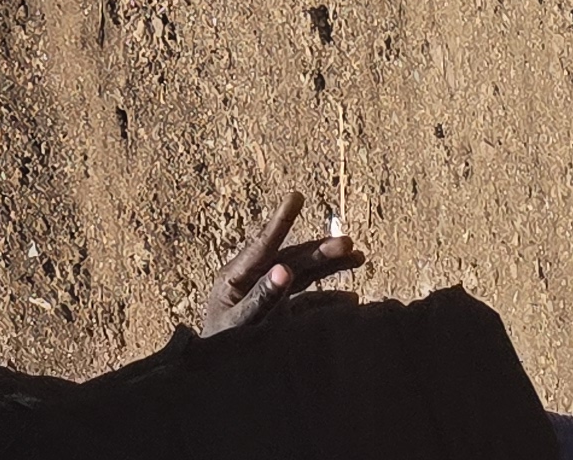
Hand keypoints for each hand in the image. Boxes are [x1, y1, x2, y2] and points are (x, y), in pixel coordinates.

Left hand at [197, 193, 366, 335]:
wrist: (214, 376)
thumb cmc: (220, 346)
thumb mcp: (238, 322)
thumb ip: (261, 298)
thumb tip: (285, 269)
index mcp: (238, 276)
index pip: (264, 244)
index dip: (282, 220)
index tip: (297, 196)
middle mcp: (256, 280)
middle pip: (292, 258)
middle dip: (321, 250)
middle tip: (349, 243)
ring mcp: (270, 297)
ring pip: (304, 275)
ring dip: (329, 266)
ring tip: (358, 257)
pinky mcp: (280, 316)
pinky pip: (309, 303)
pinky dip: (330, 300)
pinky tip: (352, 301)